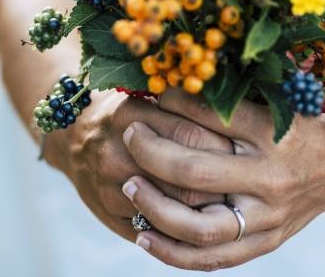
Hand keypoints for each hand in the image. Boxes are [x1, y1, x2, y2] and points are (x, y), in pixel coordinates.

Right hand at [43, 89, 234, 241]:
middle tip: (251, 178)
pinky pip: (158, 229)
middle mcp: (119, 153)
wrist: (73, 137)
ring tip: (238, 199)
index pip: (191, 136)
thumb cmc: (126, 110)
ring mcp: (113, 189)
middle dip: (225, 180)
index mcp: (131, 116)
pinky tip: (210, 217)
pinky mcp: (112, 215)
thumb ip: (185, 105)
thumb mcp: (148, 96)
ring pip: (176, 208)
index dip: (226, 144)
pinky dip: (187, 226)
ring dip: (210, 207)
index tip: (250, 147)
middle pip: (188, 177)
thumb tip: (239, 110)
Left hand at [120, 89, 324, 270]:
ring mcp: (269, 215)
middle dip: (150, 152)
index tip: (150, 92)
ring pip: (199, 226)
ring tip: (129, 186)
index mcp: (274, 131)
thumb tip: (175, 73)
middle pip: (194, 172)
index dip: (171, 102)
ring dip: (154, 207)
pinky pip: (214, 258)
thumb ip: (233, 87)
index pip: (209, 115)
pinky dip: (173, 252)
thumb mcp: (279, 92)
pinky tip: (143, 235)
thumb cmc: (305, 118)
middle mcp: (271, 176)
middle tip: (129, 134)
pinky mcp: (267, 241)